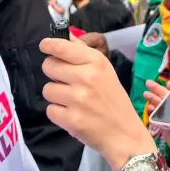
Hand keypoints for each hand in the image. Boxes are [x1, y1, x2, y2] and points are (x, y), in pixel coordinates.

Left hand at [40, 35, 156, 170]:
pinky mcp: (71, 120)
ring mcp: (78, 99)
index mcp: (96, 63)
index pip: (63, 48)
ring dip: (56, 95)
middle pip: (48, 66)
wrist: (124, 134)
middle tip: (65, 81)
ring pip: (47, 89)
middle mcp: (86, 78)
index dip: (49, 45)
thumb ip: (83, 52)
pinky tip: (72, 114)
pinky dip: (58, 113)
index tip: (44, 45)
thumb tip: (66, 36)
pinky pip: (50, 110)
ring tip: (72, 101)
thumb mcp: (105, 71)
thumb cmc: (113, 100)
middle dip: (53, 73)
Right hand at [144, 69, 169, 122]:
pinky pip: (155, 115)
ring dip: (151, 98)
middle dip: (156, 88)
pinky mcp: (163, 123)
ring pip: (158, 103)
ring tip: (145, 93)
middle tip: (148, 82)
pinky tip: (148, 107)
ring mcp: (168, 115)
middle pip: (164, 95)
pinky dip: (151, 111)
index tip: (168, 83)